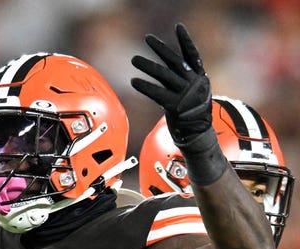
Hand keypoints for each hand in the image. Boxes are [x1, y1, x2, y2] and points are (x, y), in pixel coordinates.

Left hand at [131, 23, 210, 143]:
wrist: (198, 136)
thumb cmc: (192, 114)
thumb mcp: (191, 93)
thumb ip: (179, 80)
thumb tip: (163, 68)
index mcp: (199, 78)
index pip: (193, 55)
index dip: (185, 40)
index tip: (179, 27)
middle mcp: (194, 83)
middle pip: (174, 61)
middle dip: (160, 48)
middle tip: (147, 38)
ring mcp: (185, 94)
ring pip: (164, 75)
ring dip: (147, 65)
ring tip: (134, 59)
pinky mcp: (176, 106)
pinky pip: (157, 93)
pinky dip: (145, 86)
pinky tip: (134, 81)